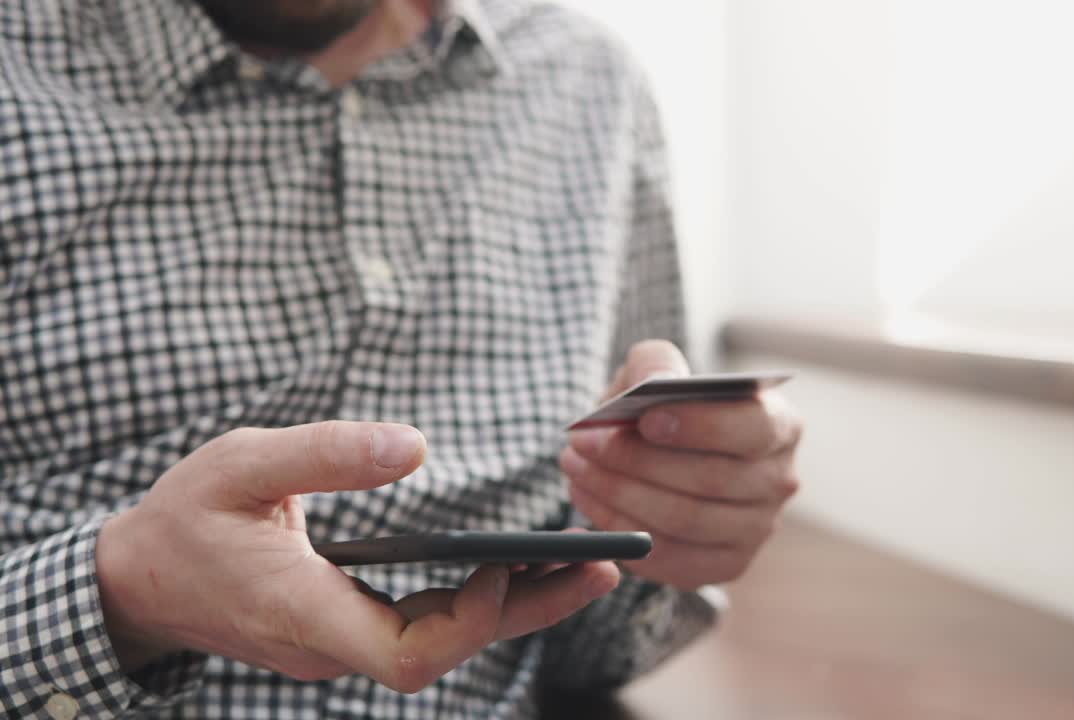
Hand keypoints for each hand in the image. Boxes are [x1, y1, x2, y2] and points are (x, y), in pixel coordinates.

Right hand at [97, 421, 619, 692]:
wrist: (138, 578)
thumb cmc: (184, 519)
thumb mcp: (241, 464)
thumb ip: (324, 454)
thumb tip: (414, 445)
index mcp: (305, 613)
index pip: (410, 656)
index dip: (472, 620)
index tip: (507, 562)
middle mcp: (333, 645)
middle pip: (450, 653)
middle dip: (528, 611)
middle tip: (602, 565)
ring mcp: (342, 644)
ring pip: (444, 643)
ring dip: (514, 607)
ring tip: (583, 563)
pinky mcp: (348, 630)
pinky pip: (426, 628)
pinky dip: (477, 601)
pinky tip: (516, 564)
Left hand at [560, 341, 801, 589]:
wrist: (668, 455)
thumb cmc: (665, 408)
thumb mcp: (659, 372)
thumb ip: (657, 364)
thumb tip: (655, 384)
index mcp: (779, 426)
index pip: (751, 428)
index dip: (699, 426)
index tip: (645, 418)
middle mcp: (779, 482)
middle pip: (711, 480)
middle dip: (638, 461)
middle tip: (581, 443)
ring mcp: (757, 530)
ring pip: (685, 521)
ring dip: (620, 496)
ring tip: (575, 470)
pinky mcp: (726, 565)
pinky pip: (671, 557)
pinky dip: (622, 532)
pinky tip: (589, 503)